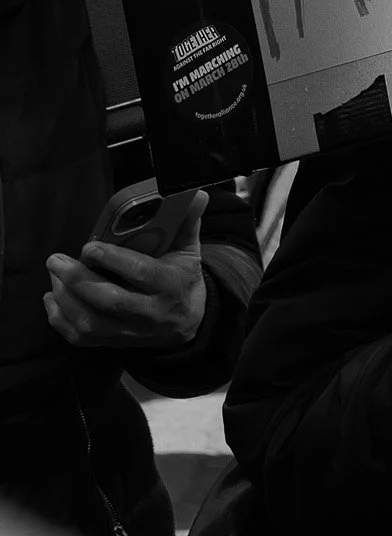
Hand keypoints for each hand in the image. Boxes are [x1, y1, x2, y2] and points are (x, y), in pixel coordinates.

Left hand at [45, 190, 208, 348]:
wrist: (188, 323)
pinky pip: (81, 338)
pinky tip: (52, 298)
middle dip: (79, 280)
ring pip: (91, 322)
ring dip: (66, 299)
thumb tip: (195, 193)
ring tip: (55, 275)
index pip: (142, 273)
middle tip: (56, 260)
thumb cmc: (182, 279)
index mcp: (170, 285)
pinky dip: (60, 320)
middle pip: (110, 301)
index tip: (90, 247)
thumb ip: (187, 222)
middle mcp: (150, 312)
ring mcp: (130, 331)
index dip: (114, 260)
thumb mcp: (189, 251)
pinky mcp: (113, 342)